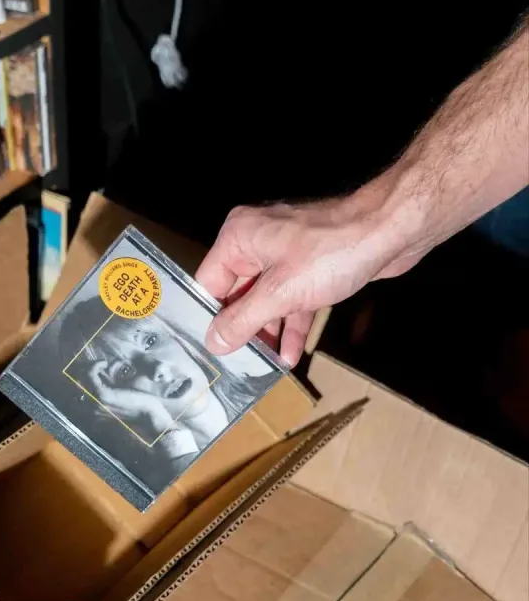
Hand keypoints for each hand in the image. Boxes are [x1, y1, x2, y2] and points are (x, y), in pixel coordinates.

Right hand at [87, 362, 174, 433]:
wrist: (150, 416)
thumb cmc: (140, 404)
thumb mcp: (121, 395)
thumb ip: (110, 388)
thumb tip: (106, 371)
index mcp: (94, 410)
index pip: (79, 391)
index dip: (84, 375)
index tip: (98, 367)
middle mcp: (90, 409)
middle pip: (77, 383)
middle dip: (84, 369)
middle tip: (96, 363)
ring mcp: (95, 403)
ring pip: (81, 378)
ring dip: (89, 366)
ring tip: (101, 363)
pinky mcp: (102, 396)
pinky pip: (90, 375)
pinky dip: (95, 366)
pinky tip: (104, 363)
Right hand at [196, 175, 430, 366]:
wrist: (390, 233)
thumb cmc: (331, 253)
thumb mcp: (279, 294)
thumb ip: (242, 320)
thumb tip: (214, 342)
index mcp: (239, 238)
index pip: (210, 283)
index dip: (210, 317)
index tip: (211, 350)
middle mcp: (258, 242)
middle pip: (237, 294)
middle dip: (241, 329)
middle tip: (237, 364)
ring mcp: (286, 254)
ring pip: (266, 300)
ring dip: (268, 332)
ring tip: (263, 366)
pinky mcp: (311, 266)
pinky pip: (291, 299)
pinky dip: (291, 323)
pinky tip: (290, 354)